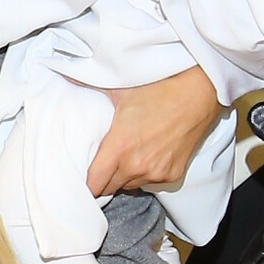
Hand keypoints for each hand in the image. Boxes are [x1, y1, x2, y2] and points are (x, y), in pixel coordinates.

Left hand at [89, 66, 220, 197]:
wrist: (200, 92)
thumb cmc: (161, 88)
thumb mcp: (120, 87)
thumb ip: (87, 83)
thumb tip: (63, 75)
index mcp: (119, 148)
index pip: (93, 185)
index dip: (85, 182)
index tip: (82, 175)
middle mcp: (137, 166)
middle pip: (109, 188)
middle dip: (103, 178)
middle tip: (102, 161)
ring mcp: (156, 173)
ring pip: (129, 185)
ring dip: (124, 176)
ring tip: (127, 154)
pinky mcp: (173, 174)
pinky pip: (150, 182)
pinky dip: (145, 173)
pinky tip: (147, 154)